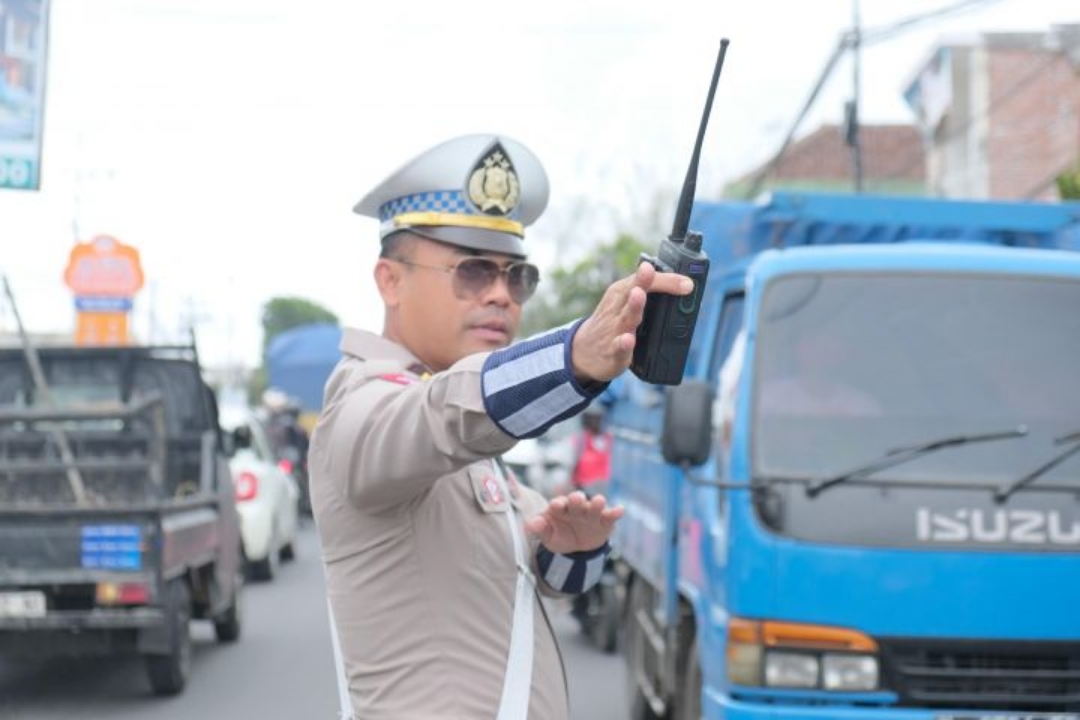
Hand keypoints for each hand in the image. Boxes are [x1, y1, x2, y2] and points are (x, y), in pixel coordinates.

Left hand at [524, 491, 623, 553]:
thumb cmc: (559, 536)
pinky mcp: (605, 521)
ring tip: (599, 501)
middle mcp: (576, 507)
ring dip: (596, 503)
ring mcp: (591, 513)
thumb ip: (540, 529)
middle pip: (576, 500)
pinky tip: (620, 510)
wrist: (577, 548)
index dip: (558, 504)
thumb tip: (529, 524)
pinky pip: (610, 515)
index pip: (558, 503)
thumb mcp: (548, 536)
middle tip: (576, 499)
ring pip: (594, 505)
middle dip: (576, 499)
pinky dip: (615, 512)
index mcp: (560, 508)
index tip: (556, 505)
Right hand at [571, 262, 693, 382]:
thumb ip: (650, 291)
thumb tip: (685, 286)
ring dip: (633, 305)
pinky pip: (618, 346)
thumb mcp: (625, 302)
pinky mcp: (612, 351)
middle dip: (641, 281)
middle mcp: (617, 308)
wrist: (583, 352)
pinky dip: (623, 342)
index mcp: (622, 293)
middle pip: (631, 292)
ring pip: (626, 317)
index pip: (644, 280)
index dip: (666, 280)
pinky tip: (628, 339)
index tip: (687, 283)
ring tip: (639, 294)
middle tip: (648, 269)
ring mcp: (613, 329)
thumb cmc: (611, 322)